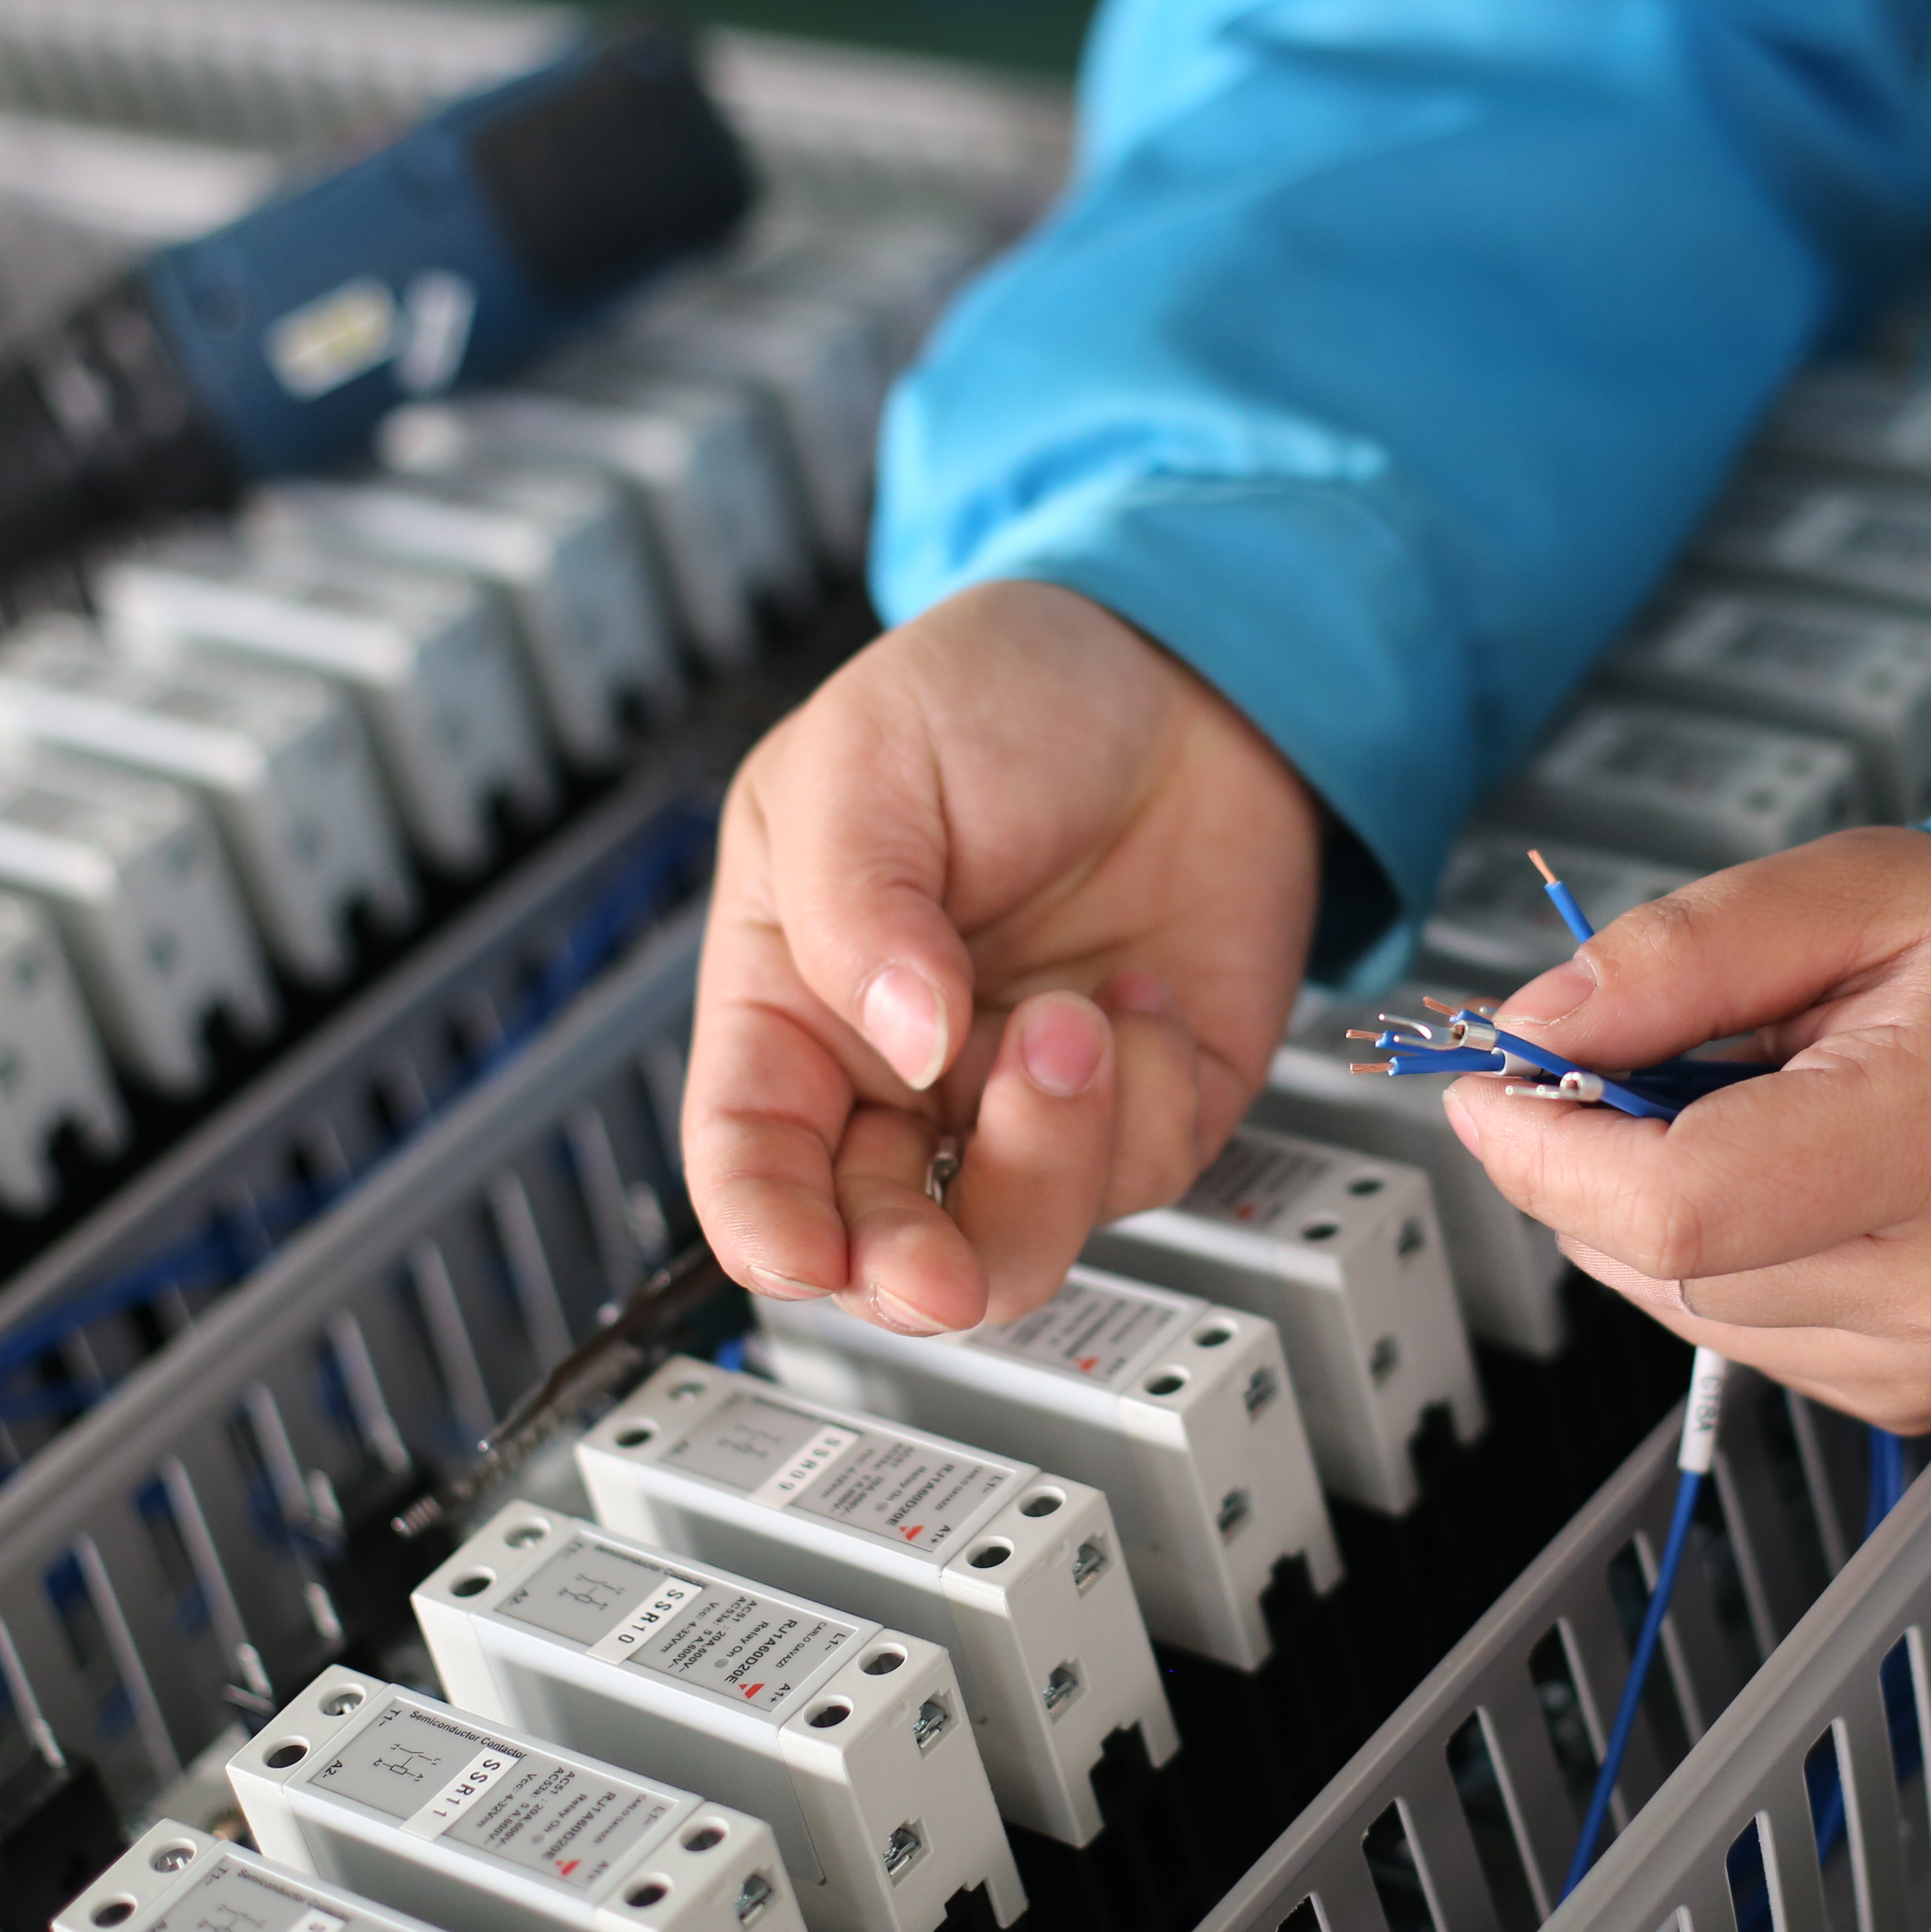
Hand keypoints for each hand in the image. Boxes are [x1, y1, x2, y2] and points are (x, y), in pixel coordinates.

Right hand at [685, 582, 1318, 1331]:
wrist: (1181, 666)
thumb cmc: (1000, 692)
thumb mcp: (872, 748)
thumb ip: (859, 897)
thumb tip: (904, 1036)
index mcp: (793, 1003)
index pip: (750, 1159)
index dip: (767, 1230)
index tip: (807, 1258)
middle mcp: (904, 1076)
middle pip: (885, 1244)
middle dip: (917, 1265)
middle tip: (948, 1261)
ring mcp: (1026, 1101)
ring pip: (1020, 1236)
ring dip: (1050, 1154)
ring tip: (1075, 1018)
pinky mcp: (1148, 1101)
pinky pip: (1144, 1167)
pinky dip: (1149, 1090)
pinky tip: (1140, 991)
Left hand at [1443, 828, 1930, 1431]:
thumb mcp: (1863, 891)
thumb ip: (1684, 954)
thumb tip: (1534, 1031)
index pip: (1677, 1205)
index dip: (1545, 1150)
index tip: (1492, 1085)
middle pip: (1658, 1259)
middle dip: (1596, 1160)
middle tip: (1650, 1061)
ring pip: (1678, 1306)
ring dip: (1657, 1209)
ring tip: (1762, 1111)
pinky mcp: (1917, 1398)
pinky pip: (1737, 1336)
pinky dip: (1721, 1256)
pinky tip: (1802, 1180)